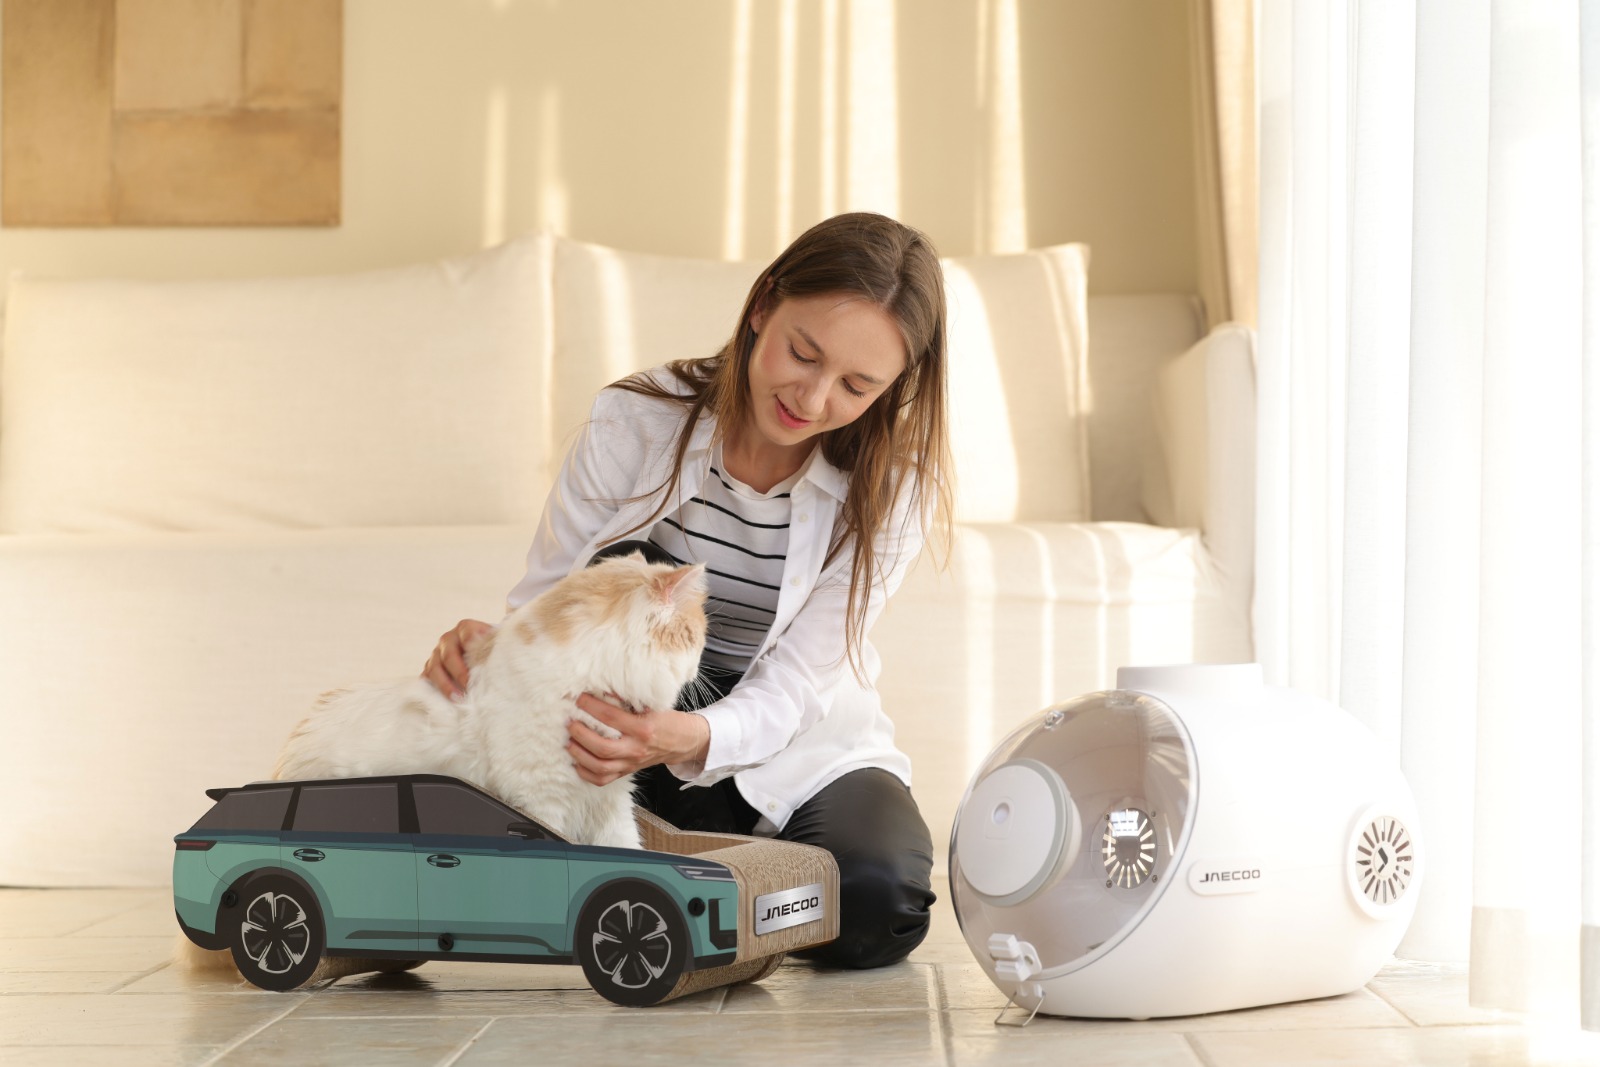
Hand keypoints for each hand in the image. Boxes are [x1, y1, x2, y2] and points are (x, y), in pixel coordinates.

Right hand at [421, 619, 492, 699]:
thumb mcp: (498, 644)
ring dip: (445, 685)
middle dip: (459, 673)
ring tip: (457, 698)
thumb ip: (500, 645)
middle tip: (468, 688)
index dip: (473, 646)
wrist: (483, 655)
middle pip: (448, 655)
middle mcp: (448, 639)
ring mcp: (436, 654)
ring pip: (433, 668)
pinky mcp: (430, 669)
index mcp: (466, 628)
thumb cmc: (492, 650)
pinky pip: (425, 679)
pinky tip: (443, 701)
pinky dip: (432, 690)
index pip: (468, 633)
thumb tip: (509, 654)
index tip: (480, 662)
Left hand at [567, 693, 711, 785]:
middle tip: (570, 722)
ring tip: (569, 742)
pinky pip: (603, 779)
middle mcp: (636, 749)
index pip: (611, 718)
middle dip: (581, 734)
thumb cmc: (667, 720)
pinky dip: (586, 773)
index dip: (592, 707)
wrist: (683, 742)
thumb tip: (603, 689)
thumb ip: (629, 699)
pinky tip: (576, 762)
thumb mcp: (653, 705)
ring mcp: (631, 763)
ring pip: (600, 767)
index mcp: (644, 728)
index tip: (580, 699)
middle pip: (603, 747)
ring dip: (580, 755)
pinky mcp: (628, 771)